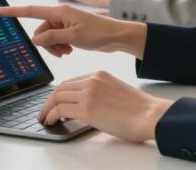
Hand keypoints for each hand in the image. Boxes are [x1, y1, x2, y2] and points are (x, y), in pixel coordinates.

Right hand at [0, 4, 146, 58]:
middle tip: (62, 51)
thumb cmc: (99, 33)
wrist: (117, 36)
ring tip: (68, 51)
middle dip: (47, 43)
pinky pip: (56, 38)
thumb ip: (52, 37)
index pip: (31, 11)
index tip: (0, 11)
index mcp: (59, 12)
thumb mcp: (73, 37)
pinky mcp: (70, 29)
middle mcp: (60, 15)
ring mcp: (65, 22)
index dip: (14, 11)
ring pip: (48, 36)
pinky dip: (60, 46)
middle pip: (41, 30)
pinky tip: (70, 50)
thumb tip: (35, 39)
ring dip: (54, 46)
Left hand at [38, 71, 172, 142]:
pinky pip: (60, 110)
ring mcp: (88, 94)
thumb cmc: (139, 108)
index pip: (71, 81)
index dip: (60, 93)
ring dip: (47, 109)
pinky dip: (52, 115)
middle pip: (61, 88)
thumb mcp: (115, 91)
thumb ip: (99, 93)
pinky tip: (51, 121)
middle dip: (49, 100)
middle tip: (44, 111)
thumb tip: (87, 106)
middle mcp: (91, 80)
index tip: (55, 101)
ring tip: (45, 118)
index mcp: (99, 74)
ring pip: (57, 97)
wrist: (150, 115)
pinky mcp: (87, 109)